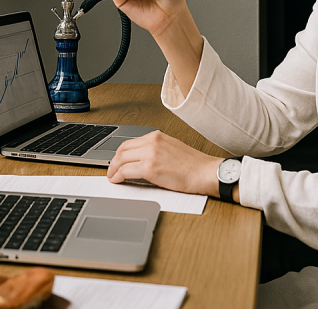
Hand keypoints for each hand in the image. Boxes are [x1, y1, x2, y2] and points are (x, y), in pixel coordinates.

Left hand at [107, 131, 226, 197]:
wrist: (206, 172)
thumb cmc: (194, 165)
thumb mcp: (171, 148)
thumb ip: (155, 149)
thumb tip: (140, 159)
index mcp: (156, 136)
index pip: (130, 142)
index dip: (120, 154)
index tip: (117, 161)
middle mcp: (152, 141)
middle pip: (122, 150)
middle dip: (114, 161)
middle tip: (111, 170)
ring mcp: (150, 153)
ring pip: (121, 160)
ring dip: (114, 169)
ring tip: (112, 177)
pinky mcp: (150, 167)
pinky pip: (126, 171)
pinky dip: (118, 176)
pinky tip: (117, 180)